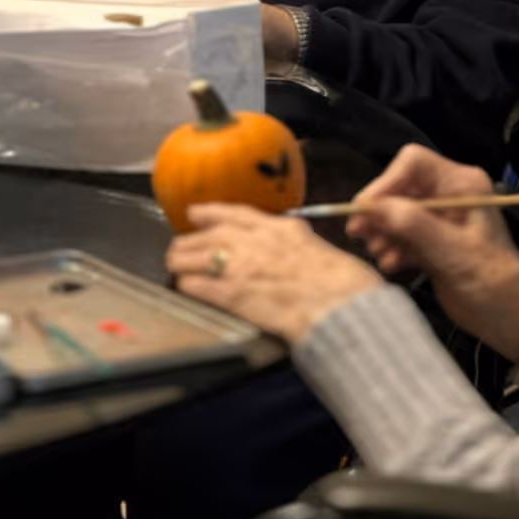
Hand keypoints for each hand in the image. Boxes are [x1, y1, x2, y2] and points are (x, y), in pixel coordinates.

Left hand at [167, 204, 383, 343]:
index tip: (197, 212)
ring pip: (198, 256)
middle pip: (211, 234)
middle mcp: (257, 242)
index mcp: (281, 229)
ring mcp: (243, 267)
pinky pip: (200, 286)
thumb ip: (300, 247)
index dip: (212, 212)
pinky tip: (184, 288)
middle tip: (179, 246)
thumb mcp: (321, 251)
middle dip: (191, 241)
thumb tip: (298, 252)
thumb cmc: (344, 285)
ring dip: (183, 261)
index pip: (237, 213)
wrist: (341, 306)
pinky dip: (189, 286)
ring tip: (175, 266)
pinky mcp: (234, 295)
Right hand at [347, 145, 518, 363]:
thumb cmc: (495, 282)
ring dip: (383, 231)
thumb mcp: (456, 254)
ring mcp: (438, 219)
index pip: (414, 164)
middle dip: (380, 210)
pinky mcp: (430, 243)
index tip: (366, 209)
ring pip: (396, 212)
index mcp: (463, 185)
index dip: (386, 182)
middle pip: (400, 187)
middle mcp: (448, 195)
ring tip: (379, 253)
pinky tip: (391, 265)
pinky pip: (400, 236)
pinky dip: (391, 248)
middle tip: (359, 234)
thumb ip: (417, 227)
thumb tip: (378, 207)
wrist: (511, 319)